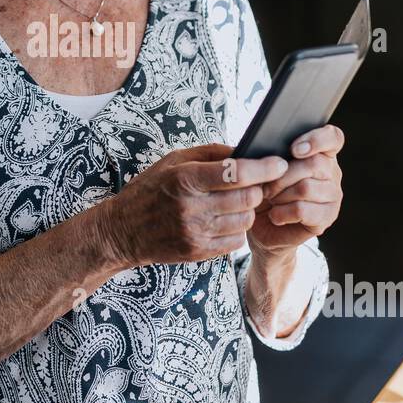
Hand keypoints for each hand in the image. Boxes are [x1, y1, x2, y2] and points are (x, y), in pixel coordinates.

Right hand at [100, 142, 287, 267]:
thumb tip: (246, 150)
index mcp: (185, 178)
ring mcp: (195, 232)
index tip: (279, 163)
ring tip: (234, 203)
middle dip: (258, 189)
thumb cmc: (151, 190)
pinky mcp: (198, 252)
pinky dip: (236, 229)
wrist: (122, 231)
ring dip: (248, 210)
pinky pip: (236, 241)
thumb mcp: (174, 161)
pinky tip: (223, 221)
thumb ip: (211, 153)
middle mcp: (191, 207)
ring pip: (246, 221)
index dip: (264, 168)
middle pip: (248, 198)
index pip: (237, 173)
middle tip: (255, 184)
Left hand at [247, 124, 344, 256]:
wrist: (264, 228)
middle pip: (314, 163)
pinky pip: (302, 210)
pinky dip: (282, 213)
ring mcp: (333, 195)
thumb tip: (268, 151)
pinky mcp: (327, 217)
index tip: (294, 149)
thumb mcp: (265, 169)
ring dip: (280, 195)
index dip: (316, 140)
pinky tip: (275, 215)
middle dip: (282, 176)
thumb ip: (271, 154)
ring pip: (306, 188)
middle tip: (266, 187)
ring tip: (271, 201)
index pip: (333, 137)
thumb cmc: (265, 192)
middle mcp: (332, 172)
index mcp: (321, 153)